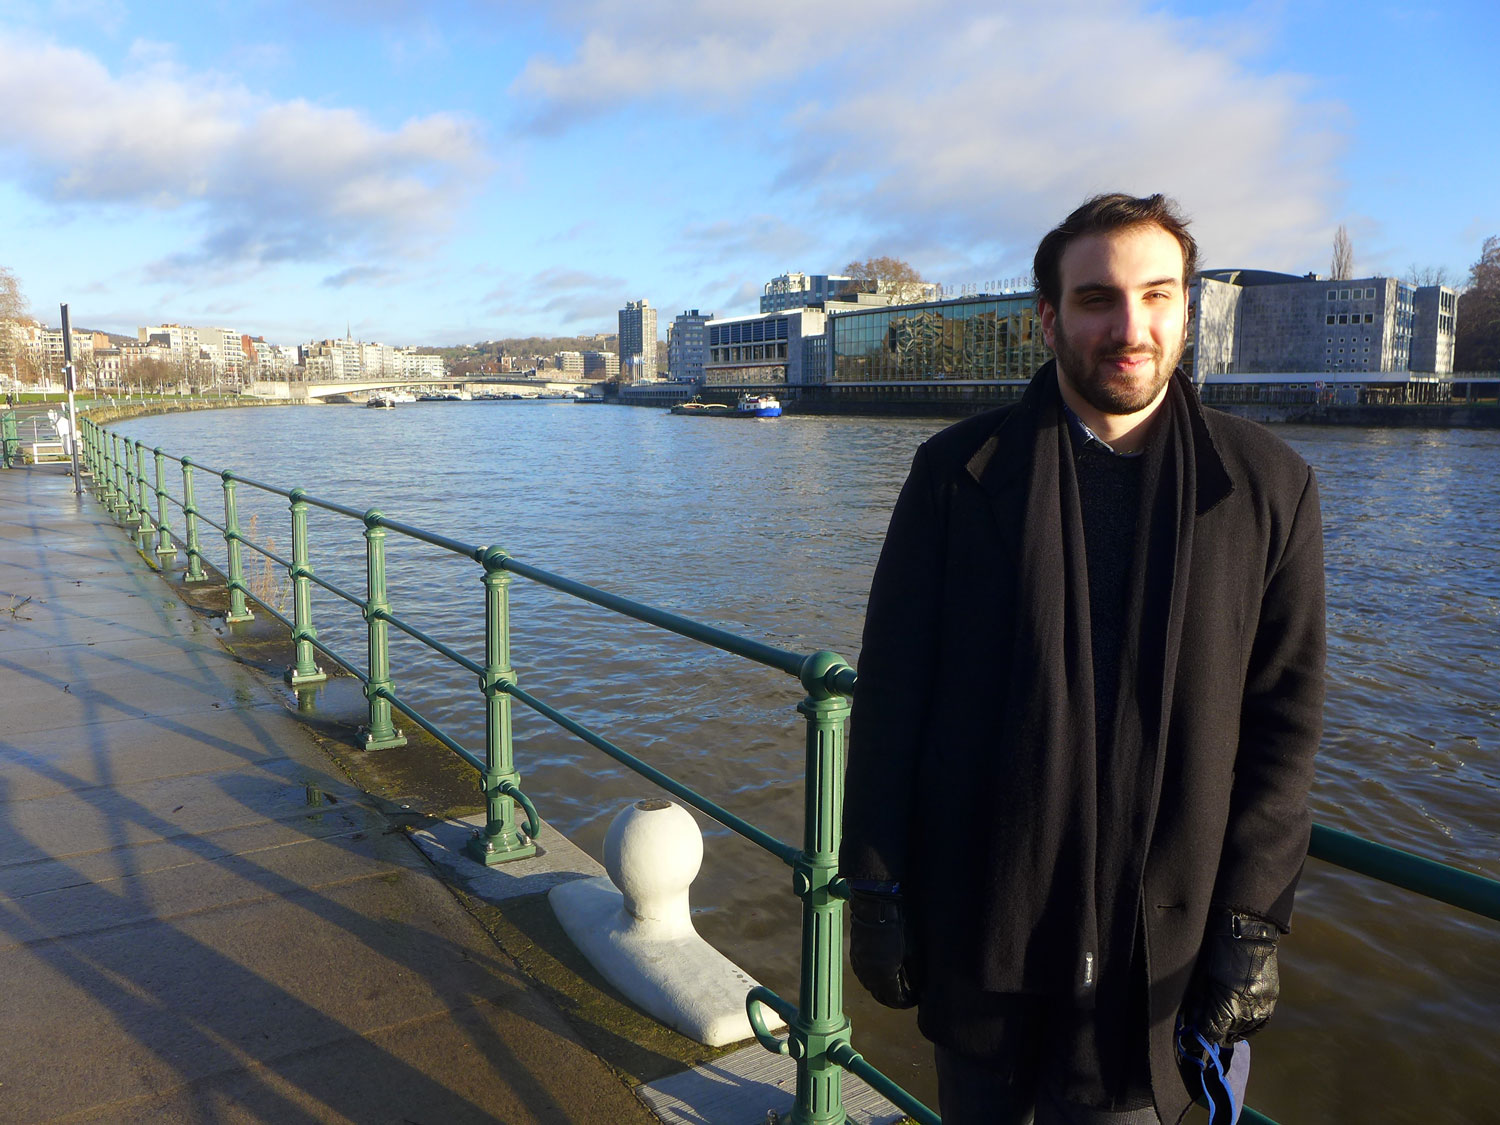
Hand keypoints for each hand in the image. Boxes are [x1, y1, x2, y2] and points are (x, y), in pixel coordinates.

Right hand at [847, 885, 917, 1008]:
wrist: (876, 905)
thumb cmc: (898, 926)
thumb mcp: (913, 952)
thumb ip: (916, 975)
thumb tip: (920, 989)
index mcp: (884, 976)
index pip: (896, 1001)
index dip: (908, 1002)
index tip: (917, 996)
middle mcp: (868, 975)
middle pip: (882, 998)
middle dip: (896, 998)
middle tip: (908, 993)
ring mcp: (859, 966)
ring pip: (871, 987)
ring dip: (884, 989)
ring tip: (897, 982)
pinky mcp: (854, 956)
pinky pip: (864, 976)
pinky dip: (874, 979)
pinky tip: (884, 971)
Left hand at [1182, 910, 1279, 1044]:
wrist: (1247, 931)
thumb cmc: (1216, 951)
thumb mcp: (1201, 979)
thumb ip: (1198, 1005)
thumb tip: (1192, 1024)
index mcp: (1227, 1008)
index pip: (1210, 1036)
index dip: (1197, 1039)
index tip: (1189, 1039)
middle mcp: (1247, 1013)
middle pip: (1226, 1035)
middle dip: (1212, 1031)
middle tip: (1203, 1024)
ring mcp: (1262, 1008)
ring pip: (1242, 1031)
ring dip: (1230, 1028)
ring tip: (1219, 1019)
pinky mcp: (1271, 1002)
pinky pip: (1258, 1024)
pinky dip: (1246, 1024)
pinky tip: (1237, 1020)